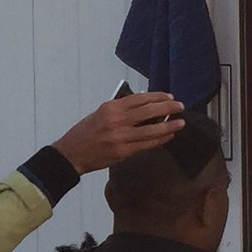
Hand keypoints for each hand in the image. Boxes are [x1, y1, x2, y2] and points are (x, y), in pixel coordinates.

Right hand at [53, 91, 186, 174]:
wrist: (71, 153)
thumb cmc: (85, 133)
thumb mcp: (100, 113)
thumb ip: (120, 110)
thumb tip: (145, 106)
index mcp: (111, 108)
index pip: (140, 98)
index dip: (157, 97)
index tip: (169, 98)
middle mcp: (117, 120)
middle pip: (149, 111)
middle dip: (168, 108)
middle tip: (180, 107)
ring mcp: (121, 137)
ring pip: (151, 129)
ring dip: (169, 125)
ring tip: (181, 122)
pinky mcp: (123, 151)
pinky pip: (146, 144)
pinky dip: (160, 139)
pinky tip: (168, 136)